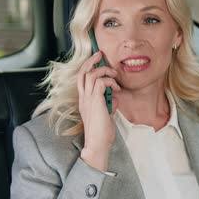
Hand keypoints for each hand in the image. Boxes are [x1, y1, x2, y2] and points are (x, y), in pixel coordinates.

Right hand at [77, 51, 120, 171]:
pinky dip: (110, 82)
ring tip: (114, 75)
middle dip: (91, 61)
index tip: (97, 61)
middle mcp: (83, 98)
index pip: (81, 79)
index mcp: (84, 101)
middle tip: (100, 55)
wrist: (98, 144)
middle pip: (82, 72)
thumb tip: (116, 96)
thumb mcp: (106, 114)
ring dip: (104, 71)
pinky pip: (101, 83)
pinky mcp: (95, 101)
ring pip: (91, 75)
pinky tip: (116, 89)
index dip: (88, 67)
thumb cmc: (102, 132)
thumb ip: (109, 104)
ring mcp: (88, 99)